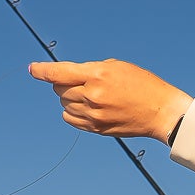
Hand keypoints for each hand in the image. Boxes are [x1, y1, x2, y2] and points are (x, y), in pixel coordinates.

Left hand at [28, 59, 192, 141]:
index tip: (33, 69)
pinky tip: (86, 107)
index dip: (42, 71)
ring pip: (63, 104)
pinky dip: (72, 111)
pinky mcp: (96, 128)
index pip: (59, 73)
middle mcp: (92, 95)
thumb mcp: (117, 67)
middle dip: (64, 83)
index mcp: (98, 75)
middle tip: (81, 82)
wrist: (161, 111)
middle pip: (59, 89)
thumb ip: (90, 70)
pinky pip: (70, 118)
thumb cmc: (142, 85)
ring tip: (90, 95)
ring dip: (69, 97)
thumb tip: (68, 76)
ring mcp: (93, 114)